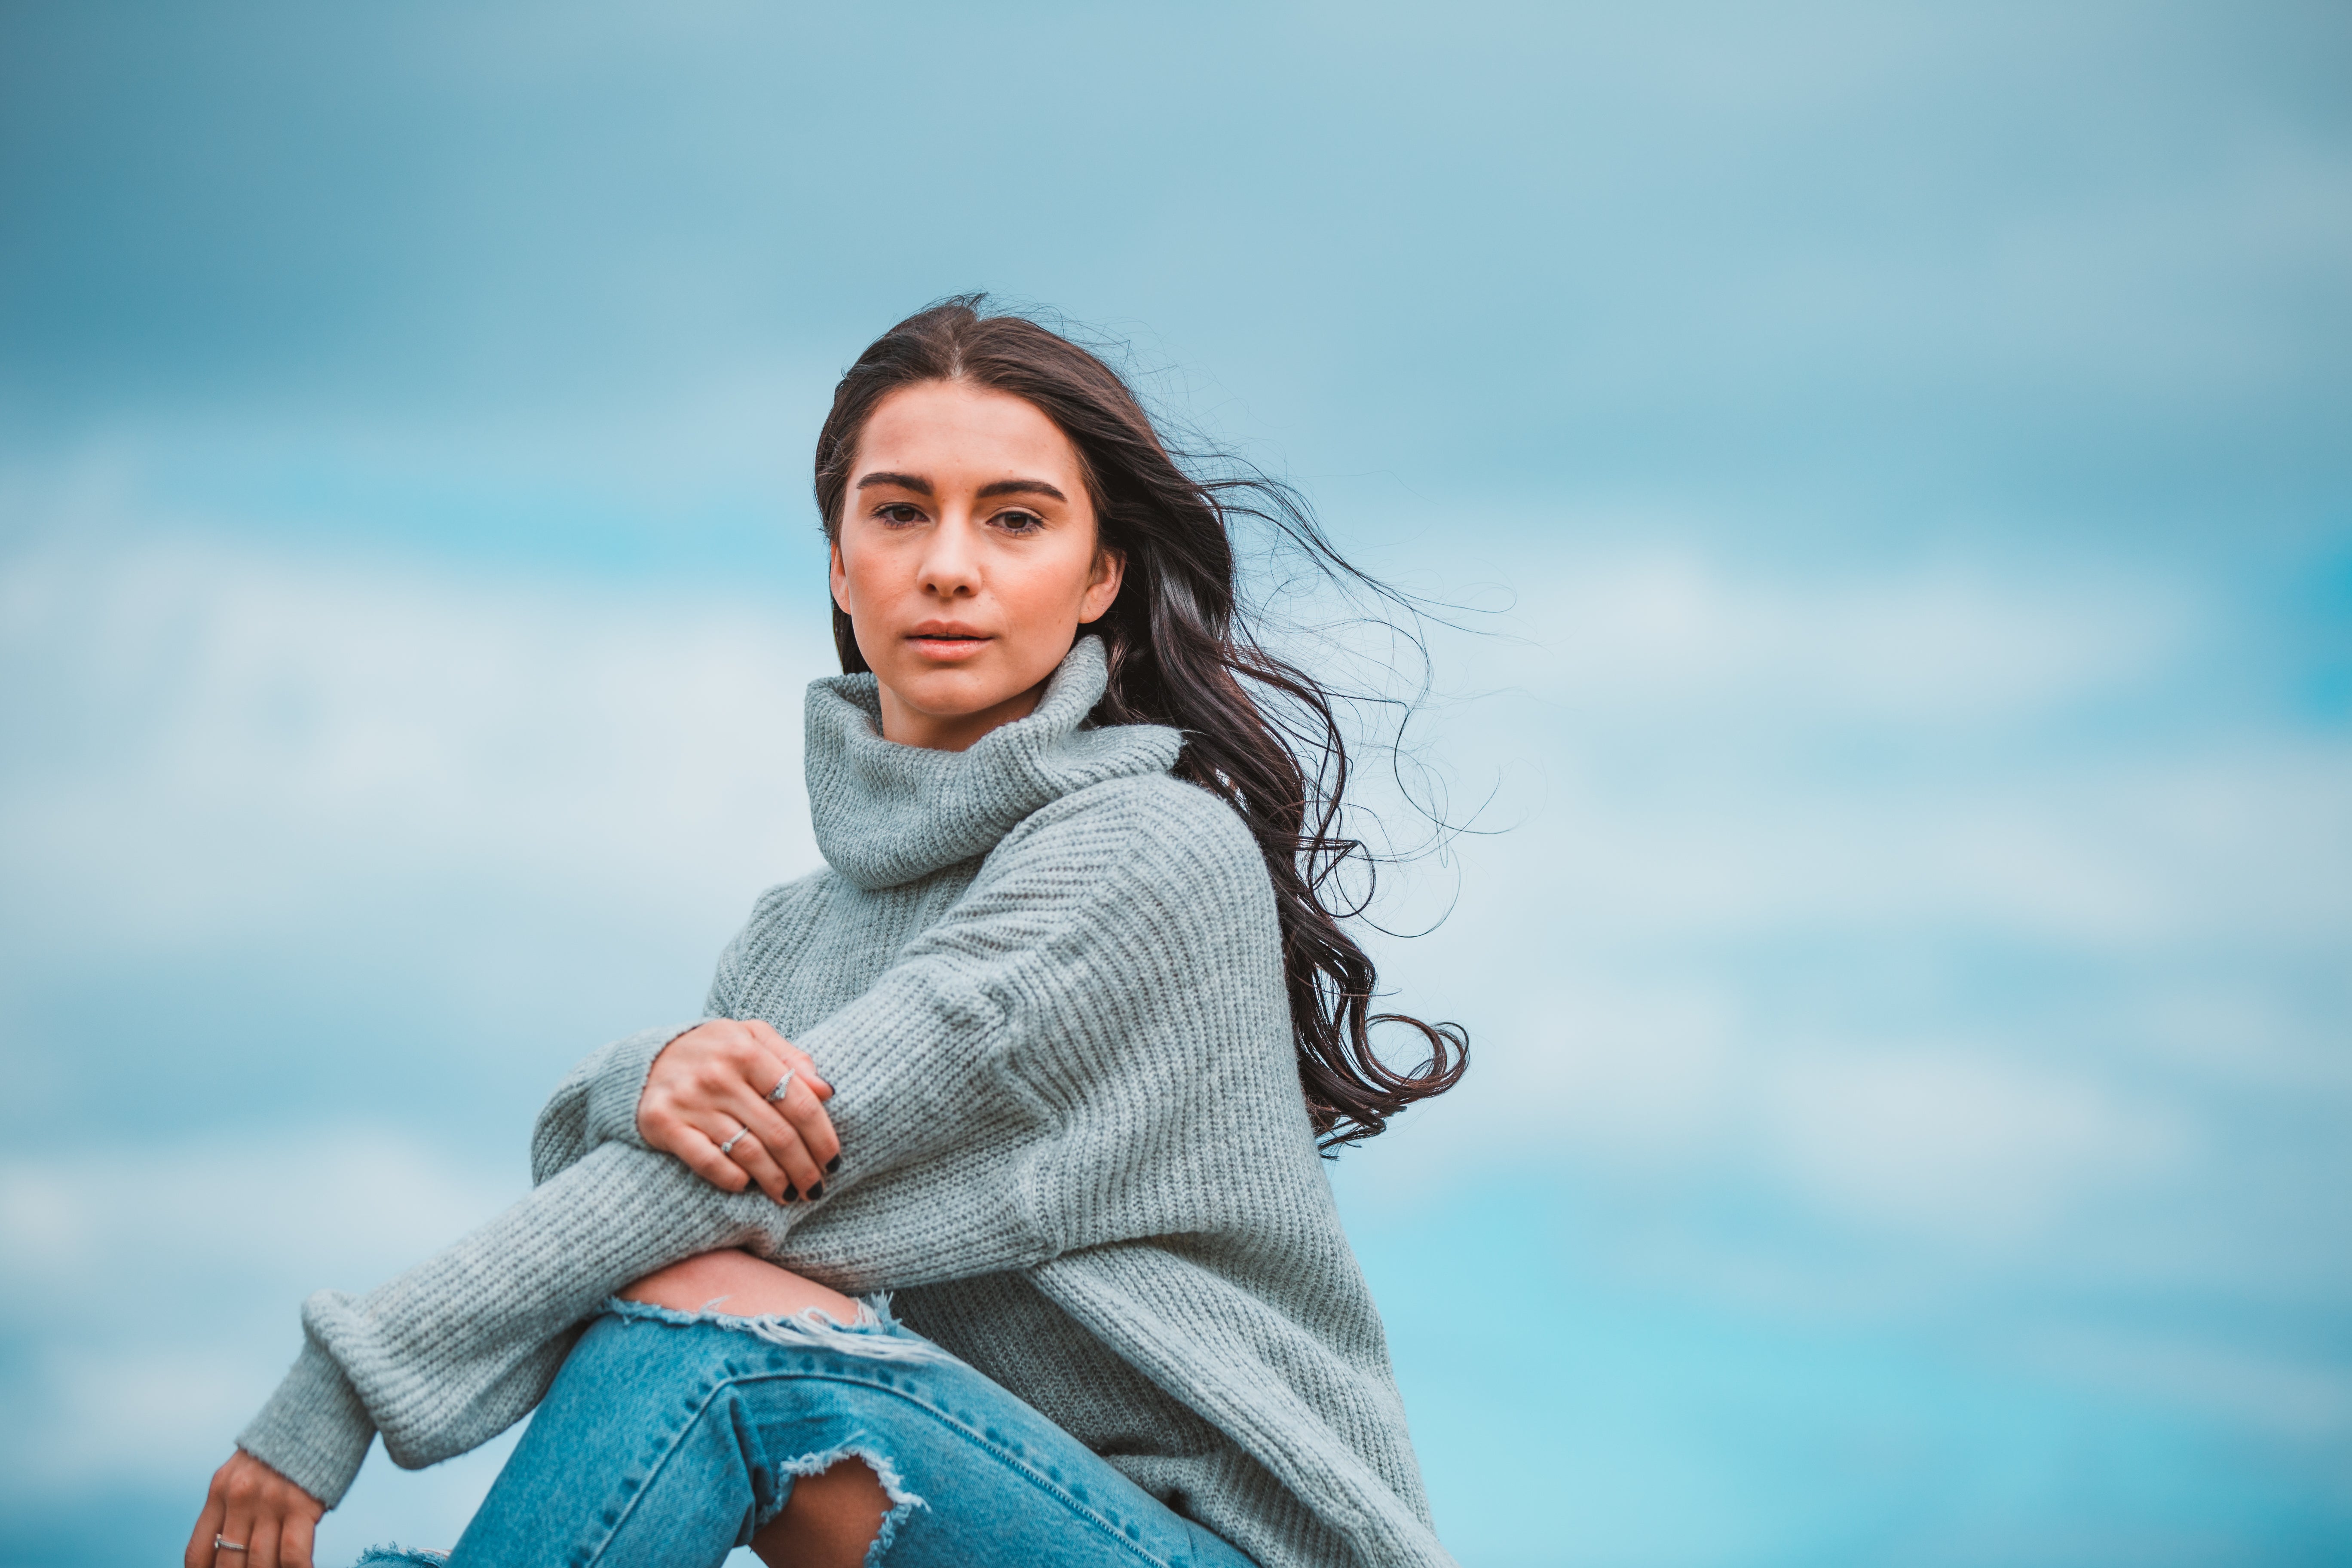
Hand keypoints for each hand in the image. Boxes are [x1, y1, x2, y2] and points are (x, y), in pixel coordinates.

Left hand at [186, 1450, 323, 1567]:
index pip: (199, 1552)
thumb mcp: (248, 1467)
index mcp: (220, 1489)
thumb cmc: (291, 1441)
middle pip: (229, 1563)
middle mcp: (239, 1498)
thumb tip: (239, 1545)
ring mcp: (269, 1501)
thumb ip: (238, 1502)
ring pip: (260, 1563)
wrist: (324, 1403)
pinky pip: (293, 1554)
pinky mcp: (302, 1503)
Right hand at [640, 1019, 839, 1202]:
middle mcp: (718, 1074)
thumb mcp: (752, 1038)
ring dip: (776, 1181)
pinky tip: (747, 1186)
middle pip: (779, 1134)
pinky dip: (733, 1179)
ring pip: (749, 1153)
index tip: (834, 1160)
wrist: (646, 1060)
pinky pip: (709, 1162)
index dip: (823, 1137)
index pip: (800, 1102)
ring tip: (790, 1194)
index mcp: (746, 1050)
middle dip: (805, 1167)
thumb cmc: (714, 1052)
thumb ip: (790, 1058)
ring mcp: (690, 1101)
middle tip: (816, 1187)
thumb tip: (826, 1091)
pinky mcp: (664, 1125)